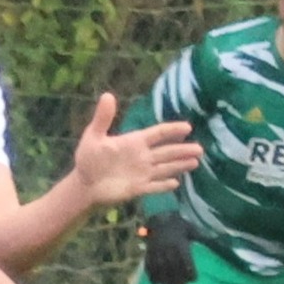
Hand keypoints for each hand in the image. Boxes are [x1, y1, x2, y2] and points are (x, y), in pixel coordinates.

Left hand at [73, 93, 199, 204]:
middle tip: (200, 149)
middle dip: (183, 150)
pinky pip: (155, 186)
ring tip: (195, 162)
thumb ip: (103, 119)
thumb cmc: (88, 159)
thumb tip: (107, 95)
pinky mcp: (138, 188)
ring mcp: (142, 173)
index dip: (172, 130)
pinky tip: (177, 183)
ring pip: (165, 168)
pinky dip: (165, 185)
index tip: (187, 127)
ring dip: (180, 165)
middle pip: (167, 151)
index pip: (158, 133)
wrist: (84, 185)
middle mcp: (142, 156)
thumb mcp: (93, 137)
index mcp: (134, 142)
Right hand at [141, 213, 196, 283]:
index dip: (190, 272)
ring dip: (164, 280)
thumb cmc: (178, 224)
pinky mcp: (149, 252)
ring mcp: (157, 251)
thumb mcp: (191, 228)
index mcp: (180, 244)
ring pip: (160, 269)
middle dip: (177, 279)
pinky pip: (149, 265)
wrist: (159, 217)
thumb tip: (216, 240)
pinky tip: (156, 282)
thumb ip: (202, 236)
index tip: (194, 279)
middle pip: (173, 268)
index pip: (186, 262)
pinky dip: (152, 275)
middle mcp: (168, 249)